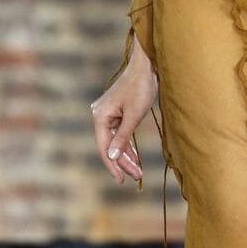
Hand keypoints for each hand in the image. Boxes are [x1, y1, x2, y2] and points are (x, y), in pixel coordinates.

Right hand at [90, 38, 157, 182]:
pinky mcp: (117, 112)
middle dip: (123, 162)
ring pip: (116, 141)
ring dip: (127, 155)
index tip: (121, 181)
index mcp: (100, 116)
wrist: (146, 66)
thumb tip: (113, 157)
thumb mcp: (134, 116)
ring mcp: (108, 114)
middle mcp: (100, 116)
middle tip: (137, 176)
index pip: (104, 147)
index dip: (113, 165)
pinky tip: (135, 156)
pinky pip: (120, 133)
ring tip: (139, 170)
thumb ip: (123, 137)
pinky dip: (127, 144)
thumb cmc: (141, 88)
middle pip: (110, 145)